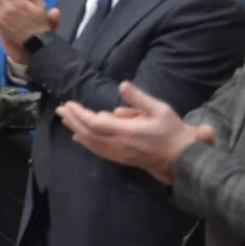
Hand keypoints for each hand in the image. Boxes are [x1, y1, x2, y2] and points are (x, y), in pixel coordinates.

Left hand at [56, 81, 214, 184]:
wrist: (184, 159)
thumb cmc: (173, 132)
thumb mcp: (161, 110)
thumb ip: (140, 99)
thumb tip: (122, 85)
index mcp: (128, 132)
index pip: (95, 124)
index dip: (79, 114)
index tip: (68, 104)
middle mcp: (120, 145)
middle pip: (89, 133)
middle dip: (73, 120)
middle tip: (60, 109)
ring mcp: (120, 154)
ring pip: (92, 143)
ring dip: (76, 130)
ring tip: (65, 119)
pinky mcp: (123, 159)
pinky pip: (99, 151)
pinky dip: (86, 143)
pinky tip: (79, 137)